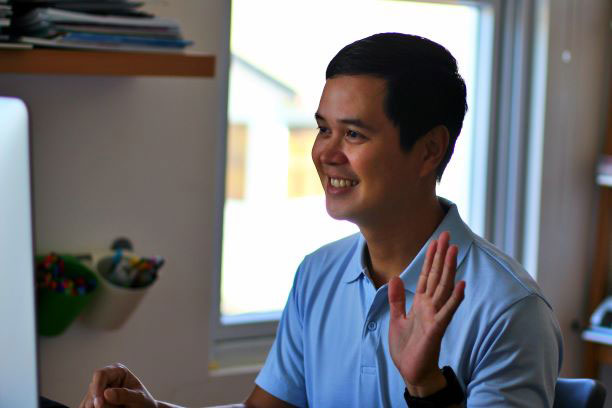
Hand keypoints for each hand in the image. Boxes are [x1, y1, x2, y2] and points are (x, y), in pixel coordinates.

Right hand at [79, 363, 157, 407]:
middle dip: (100, 403)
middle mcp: (105, 378)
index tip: (99, 404)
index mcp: (117, 371)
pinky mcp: (94, 401)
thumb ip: (125, 395)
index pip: (100, 374)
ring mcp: (98, 390)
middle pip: (93, 390)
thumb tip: (106, 393)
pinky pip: (87, 406)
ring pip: (89, 401)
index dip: (97, 388)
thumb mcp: (138, 398)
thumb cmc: (143, 402)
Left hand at [388, 231, 464, 396]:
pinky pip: (448, 310)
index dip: (430, 258)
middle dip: (440, 256)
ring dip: (449, 269)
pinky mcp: (437, 328)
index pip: (426, 276)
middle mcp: (430, 306)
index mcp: (421, 304)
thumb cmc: (407, 348)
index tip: (435, 241)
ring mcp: (436, 316)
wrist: (412, 372)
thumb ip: (397, 299)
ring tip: (454, 250)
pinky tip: (462, 283)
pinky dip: (455, 297)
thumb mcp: (396, 319)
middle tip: (446, 235)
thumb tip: (395, 278)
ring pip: (444, 288)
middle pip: (437, 276)